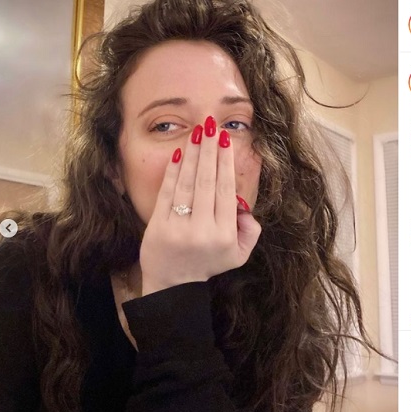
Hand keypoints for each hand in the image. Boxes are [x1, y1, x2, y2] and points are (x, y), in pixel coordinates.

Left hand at [139, 116, 261, 295]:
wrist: (173, 284)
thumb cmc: (208, 264)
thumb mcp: (239, 255)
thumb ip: (251, 231)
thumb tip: (245, 207)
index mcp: (224, 235)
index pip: (226, 191)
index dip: (226, 164)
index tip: (225, 141)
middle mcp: (202, 230)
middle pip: (208, 183)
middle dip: (210, 151)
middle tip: (212, 127)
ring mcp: (179, 228)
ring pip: (188, 184)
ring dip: (194, 155)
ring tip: (198, 133)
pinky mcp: (159, 226)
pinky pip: (168, 193)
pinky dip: (174, 172)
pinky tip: (180, 153)